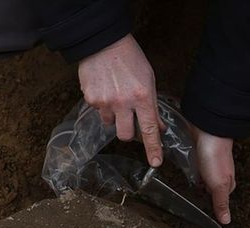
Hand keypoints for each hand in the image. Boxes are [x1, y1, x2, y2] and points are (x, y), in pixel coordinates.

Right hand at [78, 34, 163, 166]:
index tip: (156, 162)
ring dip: (113, 115)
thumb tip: (158, 126)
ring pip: (110, 123)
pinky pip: (98, 111)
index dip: (153, 148)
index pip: (150, 129)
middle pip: (125, 135)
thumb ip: (152, 105)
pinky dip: (101, 103)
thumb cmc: (129, 58)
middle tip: (128, 119)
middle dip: (128, 132)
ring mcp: (105, 102)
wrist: (103, 42)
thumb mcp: (148, 79)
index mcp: (142, 96)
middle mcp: (124, 102)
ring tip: (114, 95)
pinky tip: (104, 87)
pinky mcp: (90, 99)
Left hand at [193, 128, 235, 224]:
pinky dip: (190, 173)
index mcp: (226, 183)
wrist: (208, 130)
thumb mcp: (218, 185)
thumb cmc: (216, 157)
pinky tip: (184, 175)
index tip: (200, 217)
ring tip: (183, 193)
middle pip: (210, 190)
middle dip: (201, 196)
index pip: (219, 201)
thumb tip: (227, 221)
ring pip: (202, 180)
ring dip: (194, 185)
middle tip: (189, 205)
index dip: (211, 208)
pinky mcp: (200, 156)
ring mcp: (209, 165)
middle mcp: (218, 175)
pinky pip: (195, 169)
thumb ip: (221, 203)